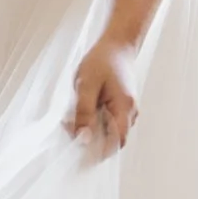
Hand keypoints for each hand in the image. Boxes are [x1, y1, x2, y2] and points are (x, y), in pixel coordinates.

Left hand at [66, 35, 139, 155]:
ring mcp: (126, 111)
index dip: (98, 153)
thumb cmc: (102, 60)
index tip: (77, 153)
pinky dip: (92, 121)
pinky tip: (80, 110)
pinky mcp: (120, 108)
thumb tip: (82, 138)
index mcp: (125, 108)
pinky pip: (107, 122)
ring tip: (71, 116)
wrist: (116, 45)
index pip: (115, 143)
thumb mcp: (86, 85)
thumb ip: (84, 113)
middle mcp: (130, 113)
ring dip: (89, 129)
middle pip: (110, 140)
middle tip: (68, 126)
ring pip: (107, 132)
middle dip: (88, 139)